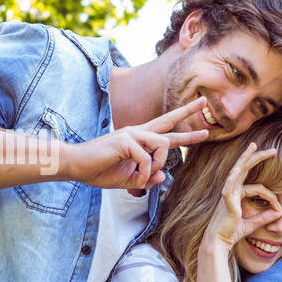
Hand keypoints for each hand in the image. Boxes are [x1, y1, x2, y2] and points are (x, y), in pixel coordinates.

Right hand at [63, 96, 210, 193]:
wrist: (76, 167)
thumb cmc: (100, 170)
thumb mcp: (129, 179)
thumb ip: (147, 178)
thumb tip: (163, 176)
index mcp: (140, 140)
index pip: (167, 131)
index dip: (186, 130)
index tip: (204, 128)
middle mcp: (138, 133)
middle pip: (168, 120)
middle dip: (188, 112)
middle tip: (204, 102)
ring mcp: (131, 134)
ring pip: (162, 144)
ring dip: (159, 164)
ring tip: (144, 176)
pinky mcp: (124, 140)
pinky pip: (147, 159)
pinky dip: (145, 173)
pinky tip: (137, 178)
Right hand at [205, 142, 281, 247]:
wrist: (219, 242)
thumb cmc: (232, 233)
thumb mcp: (253, 224)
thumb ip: (265, 217)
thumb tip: (279, 212)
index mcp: (237, 195)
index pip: (257, 187)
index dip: (271, 197)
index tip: (279, 208)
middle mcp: (231, 191)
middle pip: (245, 169)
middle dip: (258, 157)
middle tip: (272, 150)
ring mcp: (227, 193)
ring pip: (237, 170)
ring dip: (246, 157)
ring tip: (254, 146)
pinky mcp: (226, 200)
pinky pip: (230, 185)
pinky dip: (234, 177)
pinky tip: (238, 169)